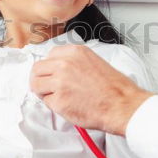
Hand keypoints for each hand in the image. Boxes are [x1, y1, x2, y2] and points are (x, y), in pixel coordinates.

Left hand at [30, 45, 153, 135]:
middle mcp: (64, 64)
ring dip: (44, 92)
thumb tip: (58, 70)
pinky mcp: (58, 100)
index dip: (49, 68)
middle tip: (48, 88)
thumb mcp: (94, 62)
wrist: (122, 105)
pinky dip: (54, 106)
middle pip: (36, 69)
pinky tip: (68, 105)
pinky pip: (46, 102)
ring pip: (36, 85)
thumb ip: (74, 62)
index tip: (51, 75)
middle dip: (40, 79)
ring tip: (58, 97)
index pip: (48, 56)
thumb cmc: (114, 88)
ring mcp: (59, 82)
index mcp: (74, 52)